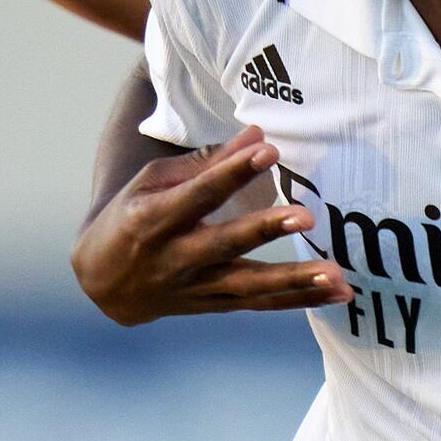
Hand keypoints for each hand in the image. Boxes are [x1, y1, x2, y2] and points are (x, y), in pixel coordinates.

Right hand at [73, 130, 350, 324]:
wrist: (102, 281)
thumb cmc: (130, 215)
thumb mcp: (153, 182)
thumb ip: (207, 162)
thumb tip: (258, 134)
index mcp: (152, 219)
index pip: (199, 194)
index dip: (232, 172)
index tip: (267, 150)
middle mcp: (174, 258)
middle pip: (225, 245)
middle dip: (265, 230)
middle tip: (305, 217)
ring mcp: (195, 288)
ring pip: (249, 286)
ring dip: (294, 281)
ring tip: (336, 274)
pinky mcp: (214, 305)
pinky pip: (260, 303)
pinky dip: (300, 299)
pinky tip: (337, 293)